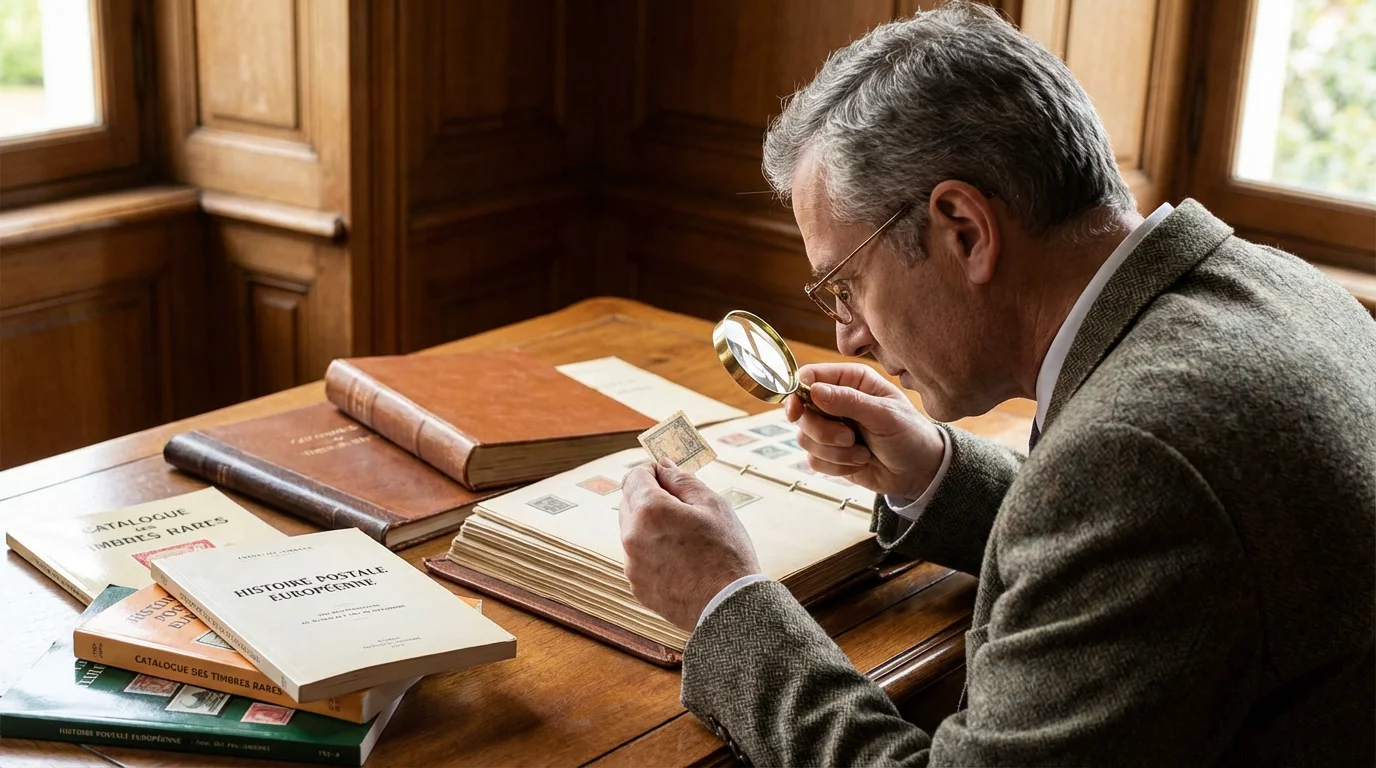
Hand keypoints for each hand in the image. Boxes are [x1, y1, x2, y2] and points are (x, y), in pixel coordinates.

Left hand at [618, 459, 761, 631]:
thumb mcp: (712, 505)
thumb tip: (662, 466)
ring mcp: (632, 564)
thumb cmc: (726, 552)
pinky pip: (638, 558)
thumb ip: (681, 480)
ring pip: (633, 532)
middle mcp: (632, 536)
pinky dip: (653, 552)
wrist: (730, 606)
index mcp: (649, 510)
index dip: (652, 471)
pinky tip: (680, 561)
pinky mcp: (637, 586)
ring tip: (685, 539)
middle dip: (651, 498)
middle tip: (683, 508)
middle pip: (630, 502)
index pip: (634, 476)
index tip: (668, 477)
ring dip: (651, 527)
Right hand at [785, 363, 944, 499]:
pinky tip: (859, 462)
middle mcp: (836, 401)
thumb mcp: (884, 414)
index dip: (796, 393)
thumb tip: (814, 391)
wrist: (919, 471)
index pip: (809, 377)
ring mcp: (830, 428)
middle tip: (849, 437)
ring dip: (834, 452)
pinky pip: (813, 460)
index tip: (797, 412)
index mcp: (850, 381)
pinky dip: (836, 466)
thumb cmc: (909, 435)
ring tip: (862, 452)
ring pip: (805, 439)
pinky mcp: (829, 453)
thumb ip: (849, 401)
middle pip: (801, 412)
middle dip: (823, 431)